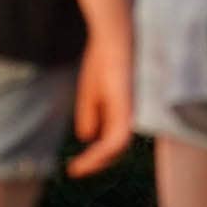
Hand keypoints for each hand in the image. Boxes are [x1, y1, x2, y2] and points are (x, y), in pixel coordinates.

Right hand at [67, 30, 134, 177]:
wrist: (112, 36)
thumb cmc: (103, 58)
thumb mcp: (91, 91)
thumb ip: (91, 113)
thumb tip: (88, 139)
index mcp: (124, 109)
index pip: (114, 140)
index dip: (97, 155)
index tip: (75, 166)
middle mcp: (132, 113)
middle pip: (117, 148)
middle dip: (96, 162)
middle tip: (76, 170)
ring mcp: (132, 112)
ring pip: (117, 148)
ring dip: (97, 161)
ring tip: (78, 167)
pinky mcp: (128, 108)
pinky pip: (117, 140)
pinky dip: (102, 152)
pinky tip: (87, 157)